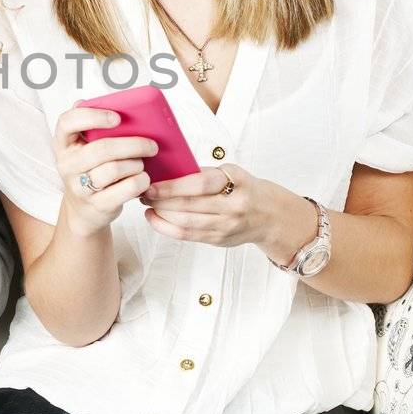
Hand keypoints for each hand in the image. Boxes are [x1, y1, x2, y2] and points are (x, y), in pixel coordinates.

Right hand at [53, 105, 158, 237]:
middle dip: (132, 144)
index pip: (68, 122)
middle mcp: (67, 165)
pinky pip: (127, 188)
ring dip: (136, 164)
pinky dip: (141, 181)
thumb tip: (111, 103)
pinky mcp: (97, 205)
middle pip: (101, 149)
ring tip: (142, 163)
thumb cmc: (91, 169)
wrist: (85, 208)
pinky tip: (143, 178)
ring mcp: (80, 187)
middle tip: (151, 144)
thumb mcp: (86, 147)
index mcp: (63, 144)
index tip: (117, 117)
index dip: (92, 116)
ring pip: (116, 169)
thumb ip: (94, 126)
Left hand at [139, 163, 270, 246]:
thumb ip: (204, 174)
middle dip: (160, 200)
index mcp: (236, 182)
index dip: (171, 186)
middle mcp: (233, 206)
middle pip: (189, 206)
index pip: (198, 185)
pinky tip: (155, 219)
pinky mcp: (220, 240)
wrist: (270, 215)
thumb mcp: (232, 173)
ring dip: (160, 214)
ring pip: (186, 223)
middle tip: (142, 192)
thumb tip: (166, 173)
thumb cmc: (245, 188)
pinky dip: (167, 228)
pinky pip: (188, 236)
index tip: (151, 184)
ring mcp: (227, 226)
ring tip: (146, 205)